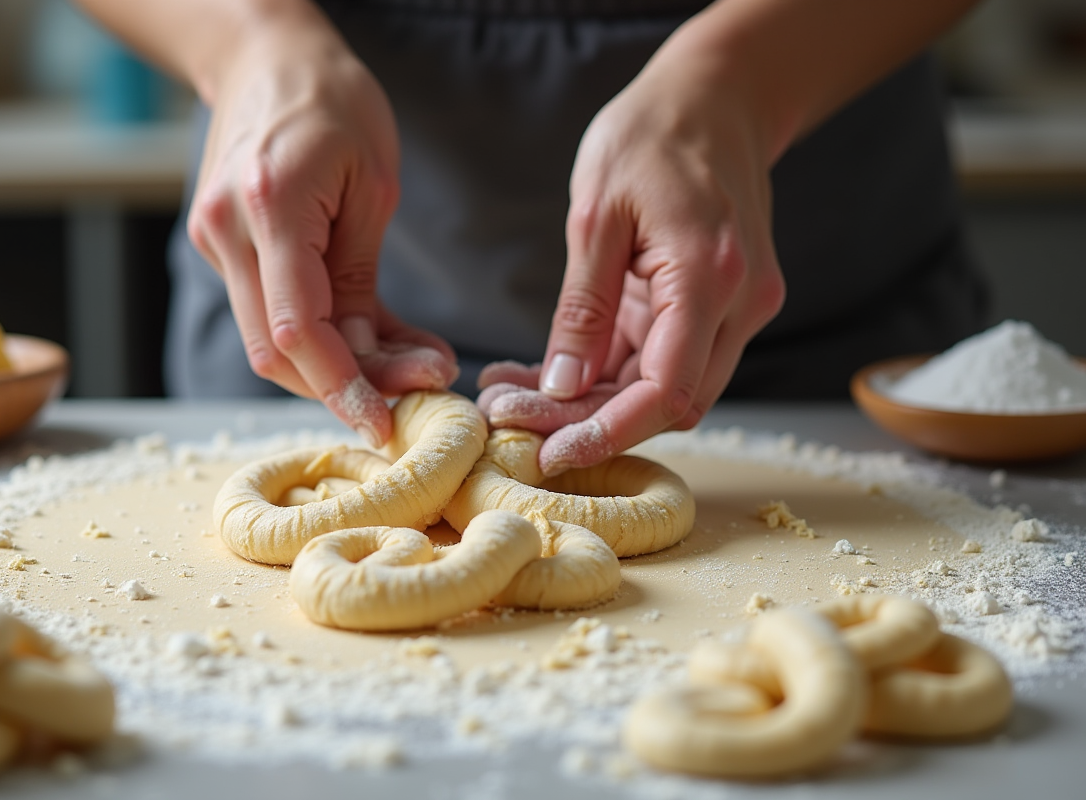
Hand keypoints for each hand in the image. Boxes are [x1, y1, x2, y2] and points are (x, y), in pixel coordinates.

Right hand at [186, 7, 455, 446]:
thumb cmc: (333, 102)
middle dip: (343, 388)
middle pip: (273, 353)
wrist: (264, 57)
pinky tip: (374, 340)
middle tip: (412, 397)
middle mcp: (227, 233)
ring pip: (268, 343)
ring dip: (334, 369)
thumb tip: (377, 359)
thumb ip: (363, 278)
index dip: (342, 388)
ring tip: (406, 366)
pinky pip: (269, 312)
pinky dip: (319, 337)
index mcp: (269, 208)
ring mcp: (216, 242)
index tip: (385, 425)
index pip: (296, 331)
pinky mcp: (223, 248)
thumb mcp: (372, 184)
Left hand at [480, 47, 785, 473]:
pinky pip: (663, 359)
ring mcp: (737, 309)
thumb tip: (561, 387)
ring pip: (665, 389)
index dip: (610, 434)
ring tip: (512, 396)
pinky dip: (609, 376)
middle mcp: (740, 305)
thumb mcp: (596, 214)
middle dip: (590, 425)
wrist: (716, 96)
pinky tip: (546, 375)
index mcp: (711, 276)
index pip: (667, 391)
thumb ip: (582, 307)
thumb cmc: (652, 136)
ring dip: (594, 406)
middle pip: (669, 402)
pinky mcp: (718, 308)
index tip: (550, 454)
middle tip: (510, 421)